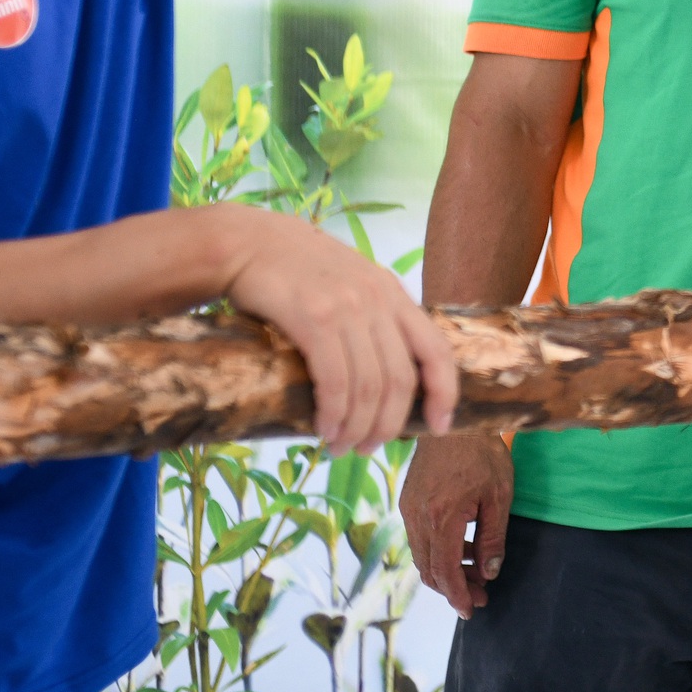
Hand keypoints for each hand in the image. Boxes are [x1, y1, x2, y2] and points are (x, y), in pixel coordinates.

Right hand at [215, 208, 458, 453]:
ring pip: (369, 387)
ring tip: (341, 447)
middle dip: (387, 424)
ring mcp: (348, 307)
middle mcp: (378, 300)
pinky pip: (336, 380)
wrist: (247, 243)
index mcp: (393, 293)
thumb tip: (384, 378)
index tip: (439, 425)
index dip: (444, 392)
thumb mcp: (350, 283)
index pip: (436, 350)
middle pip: (400, 380)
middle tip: (367, 449)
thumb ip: (372, 317)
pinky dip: (334, 413)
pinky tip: (324, 429)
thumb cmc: (296, 271)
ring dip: (357, 427)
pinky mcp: (314, 317)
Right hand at [401, 429, 516, 617]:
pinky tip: (461, 544)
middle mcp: (418, 518)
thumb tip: (490, 572)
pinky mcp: (407, 500)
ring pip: (422, 556)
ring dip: (446, 569)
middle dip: (454, 588)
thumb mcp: (499, 494)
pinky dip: (437, 550)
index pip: (445, 571)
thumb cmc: (482, 452)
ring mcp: (409, 509)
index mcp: (442, 518)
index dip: (458, 595)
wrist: (455, 418)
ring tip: (475, 569)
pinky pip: (419, 538)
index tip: (471, 609)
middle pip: (429, 570)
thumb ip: (494, 537)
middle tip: (480, 594)